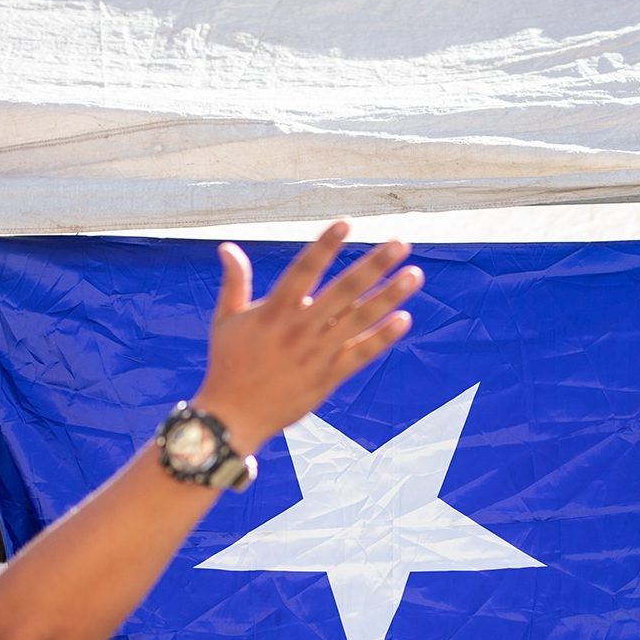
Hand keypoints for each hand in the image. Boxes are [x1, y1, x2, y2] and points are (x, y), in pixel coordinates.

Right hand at [193, 222, 423, 451]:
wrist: (234, 417)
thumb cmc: (228, 364)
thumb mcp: (225, 320)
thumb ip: (234, 282)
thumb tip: (227, 247)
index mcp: (274, 311)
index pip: (304, 269)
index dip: (326, 246)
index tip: (346, 223)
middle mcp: (300, 329)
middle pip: (344, 290)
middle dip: (374, 265)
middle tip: (400, 244)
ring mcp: (317, 353)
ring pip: (359, 319)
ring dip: (390, 296)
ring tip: (414, 275)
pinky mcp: (328, 377)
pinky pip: (361, 353)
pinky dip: (382, 337)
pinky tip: (404, 319)